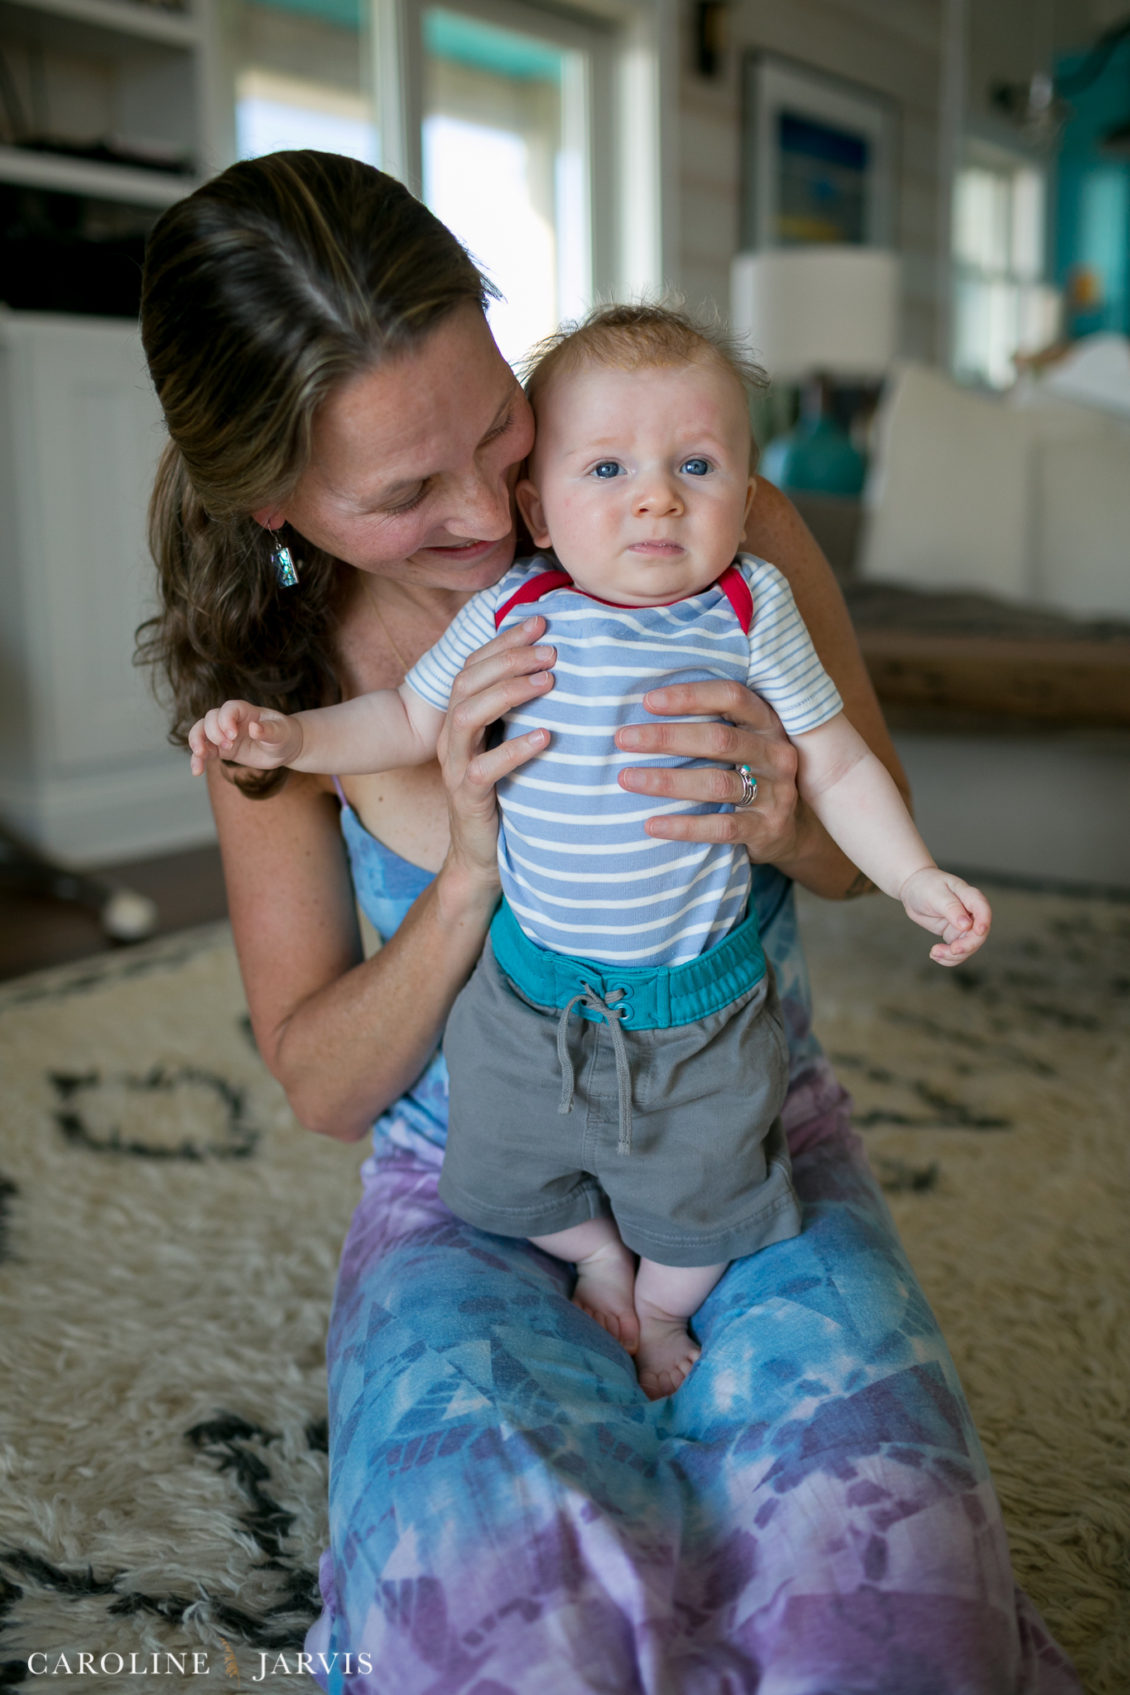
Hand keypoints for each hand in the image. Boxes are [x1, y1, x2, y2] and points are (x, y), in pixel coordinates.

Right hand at [188, 700, 301, 776]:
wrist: (284, 748)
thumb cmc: (285, 735)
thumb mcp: (281, 733)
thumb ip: (268, 730)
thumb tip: (254, 728)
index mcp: (246, 711)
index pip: (229, 709)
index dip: (226, 720)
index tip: (233, 736)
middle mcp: (231, 720)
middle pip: (210, 718)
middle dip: (214, 732)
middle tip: (229, 746)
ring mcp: (224, 734)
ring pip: (201, 732)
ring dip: (197, 742)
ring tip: (201, 755)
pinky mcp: (222, 750)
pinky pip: (204, 752)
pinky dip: (198, 760)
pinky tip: (197, 771)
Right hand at [435, 617, 555, 882]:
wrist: (480, 855)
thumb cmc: (504, 794)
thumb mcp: (508, 744)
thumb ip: (520, 711)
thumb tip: (560, 669)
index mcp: (460, 719)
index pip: (474, 665)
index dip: (504, 640)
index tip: (542, 622)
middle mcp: (451, 737)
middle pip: (467, 682)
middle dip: (509, 659)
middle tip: (552, 651)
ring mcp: (455, 767)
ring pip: (467, 716)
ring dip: (509, 693)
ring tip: (549, 683)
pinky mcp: (469, 798)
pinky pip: (484, 769)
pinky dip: (514, 750)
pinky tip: (545, 737)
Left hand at [614, 681, 803, 866]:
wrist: (792, 830)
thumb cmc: (750, 775)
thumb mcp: (744, 743)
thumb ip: (712, 723)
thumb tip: (645, 706)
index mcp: (767, 723)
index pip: (731, 697)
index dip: (690, 696)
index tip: (647, 701)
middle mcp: (775, 753)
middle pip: (719, 739)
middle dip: (666, 737)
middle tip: (623, 739)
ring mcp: (775, 793)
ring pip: (716, 783)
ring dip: (667, 781)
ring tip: (627, 779)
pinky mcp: (767, 828)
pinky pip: (721, 827)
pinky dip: (684, 827)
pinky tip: (651, 825)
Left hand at [898, 867, 991, 965]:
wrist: (913, 889)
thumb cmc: (925, 886)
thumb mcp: (936, 895)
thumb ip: (951, 909)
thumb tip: (966, 925)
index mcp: (970, 897)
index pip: (983, 910)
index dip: (984, 922)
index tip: (978, 931)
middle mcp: (971, 913)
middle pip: (978, 934)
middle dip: (967, 946)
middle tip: (952, 950)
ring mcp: (964, 925)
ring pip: (969, 947)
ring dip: (954, 955)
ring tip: (934, 953)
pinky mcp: (954, 934)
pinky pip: (957, 951)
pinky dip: (948, 957)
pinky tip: (934, 954)